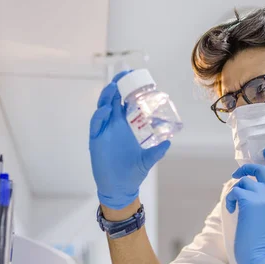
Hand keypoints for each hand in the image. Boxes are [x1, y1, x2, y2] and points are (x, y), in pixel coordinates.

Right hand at [89, 71, 169, 209]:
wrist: (119, 188)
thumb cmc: (132, 172)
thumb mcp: (147, 160)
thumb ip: (157, 152)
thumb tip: (168, 142)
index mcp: (127, 126)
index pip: (126, 103)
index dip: (128, 90)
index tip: (134, 77)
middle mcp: (114, 125)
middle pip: (113, 101)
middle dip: (116, 87)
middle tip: (124, 75)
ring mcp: (104, 131)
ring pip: (103, 109)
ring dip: (107, 97)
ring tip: (113, 88)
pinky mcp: (96, 140)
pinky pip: (96, 124)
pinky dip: (100, 116)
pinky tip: (106, 110)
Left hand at [226, 148, 264, 263]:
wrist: (259, 252)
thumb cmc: (260, 237)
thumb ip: (264, 198)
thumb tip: (248, 186)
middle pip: (259, 170)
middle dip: (246, 169)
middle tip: (237, 173)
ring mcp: (261, 196)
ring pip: (242, 182)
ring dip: (234, 192)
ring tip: (234, 206)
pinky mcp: (249, 200)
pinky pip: (234, 191)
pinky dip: (230, 200)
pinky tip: (232, 210)